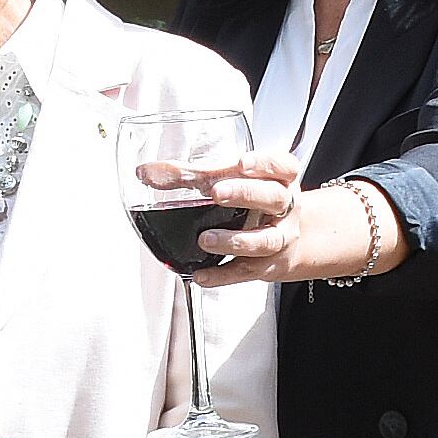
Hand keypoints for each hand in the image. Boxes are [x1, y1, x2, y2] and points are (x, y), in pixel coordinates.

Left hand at [199, 161, 400, 287]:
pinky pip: (245, 271)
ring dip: (234, 240)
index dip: (265, 163)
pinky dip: (222, 275)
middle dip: (245, 194)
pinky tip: (202, 274)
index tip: (243, 163)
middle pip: (273, 198)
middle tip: (217, 193)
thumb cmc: (256, 203)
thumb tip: (151, 172)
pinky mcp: (267, 265)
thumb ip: (192, 176)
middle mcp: (285, 207)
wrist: (286, 241)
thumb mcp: (235, 181)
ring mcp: (279, 238)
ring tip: (205, 239)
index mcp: (281, 179)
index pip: (282, 165)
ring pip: (264, 240)